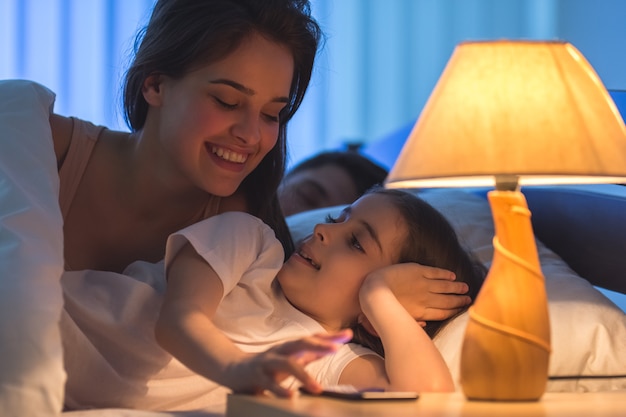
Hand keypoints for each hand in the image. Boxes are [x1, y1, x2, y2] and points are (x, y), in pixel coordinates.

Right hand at [226, 330, 352, 396]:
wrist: (233, 368)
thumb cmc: (268, 364)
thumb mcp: (291, 357)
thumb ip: (311, 353)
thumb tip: (334, 345)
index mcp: (290, 347)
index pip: (312, 338)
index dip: (329, 336)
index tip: (348, 335)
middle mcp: (280, 351)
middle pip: (301, 343)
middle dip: (318, 345)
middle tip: (336, 349)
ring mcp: (268, 362)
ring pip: (286, 364)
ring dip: (303, 375)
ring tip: (317, 387)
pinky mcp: (257, 377)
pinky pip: (269, 384)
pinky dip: (280, 390)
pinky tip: (291, 396)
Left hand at [372, 263, 470, 323]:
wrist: (375, 290)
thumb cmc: (382, 309)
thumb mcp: (398, 321)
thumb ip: (413, 323)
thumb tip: (424, 325)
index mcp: (421, 312)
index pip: (442, 313)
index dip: (454, 311)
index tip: (462, 310)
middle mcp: (425, 299)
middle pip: (447, 300)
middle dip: (459, 300)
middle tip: (469, 298)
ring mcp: (423, 284)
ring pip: (445, 286)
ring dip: (456, 287)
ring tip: (465, 287)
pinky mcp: (418, 271)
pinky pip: (436, 273)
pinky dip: (445, 274)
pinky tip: (452, 275)